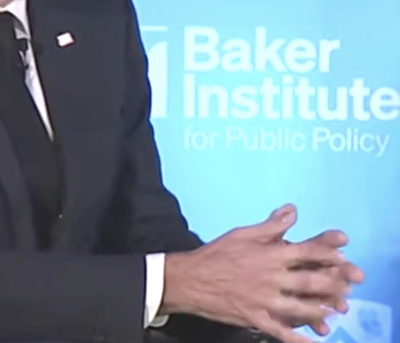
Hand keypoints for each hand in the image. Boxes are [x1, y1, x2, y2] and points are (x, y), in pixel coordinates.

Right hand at [161, 204, 359, 342]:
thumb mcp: (243, 233)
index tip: (342, 256)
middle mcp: (270, 277)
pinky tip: (312, 341)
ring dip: (321, 310)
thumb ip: (271, 225)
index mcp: (268, 254)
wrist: (192, 278)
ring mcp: (264, 300)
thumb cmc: (217, 253)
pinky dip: (298, 338)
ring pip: (300, 307)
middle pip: (309, 282)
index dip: (327, 254)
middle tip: (348, 287)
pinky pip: (281, 330)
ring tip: (335, 311)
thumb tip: (292, 210)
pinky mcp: (255, 317)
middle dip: (332, 285)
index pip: (305, 252)